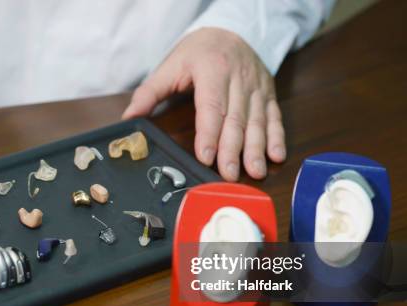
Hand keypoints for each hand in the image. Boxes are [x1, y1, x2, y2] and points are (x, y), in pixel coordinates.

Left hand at [123, 28, 285, 180]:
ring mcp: (256, 87)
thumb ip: (149, 94)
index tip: (206, 157)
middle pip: (235, 118)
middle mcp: (238, 78)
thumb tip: (129, 119)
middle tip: (228, 175)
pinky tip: (276, 155)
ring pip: (257, 121)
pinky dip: (277, 137)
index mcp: (212, 69)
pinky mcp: (268, 94)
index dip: (209, 133)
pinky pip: (274, 117)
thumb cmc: (197, 52)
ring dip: (256, 148)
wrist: (230, 30)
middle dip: (232, 149)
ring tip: (254, 172)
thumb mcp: (170, 66)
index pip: (211, 106)